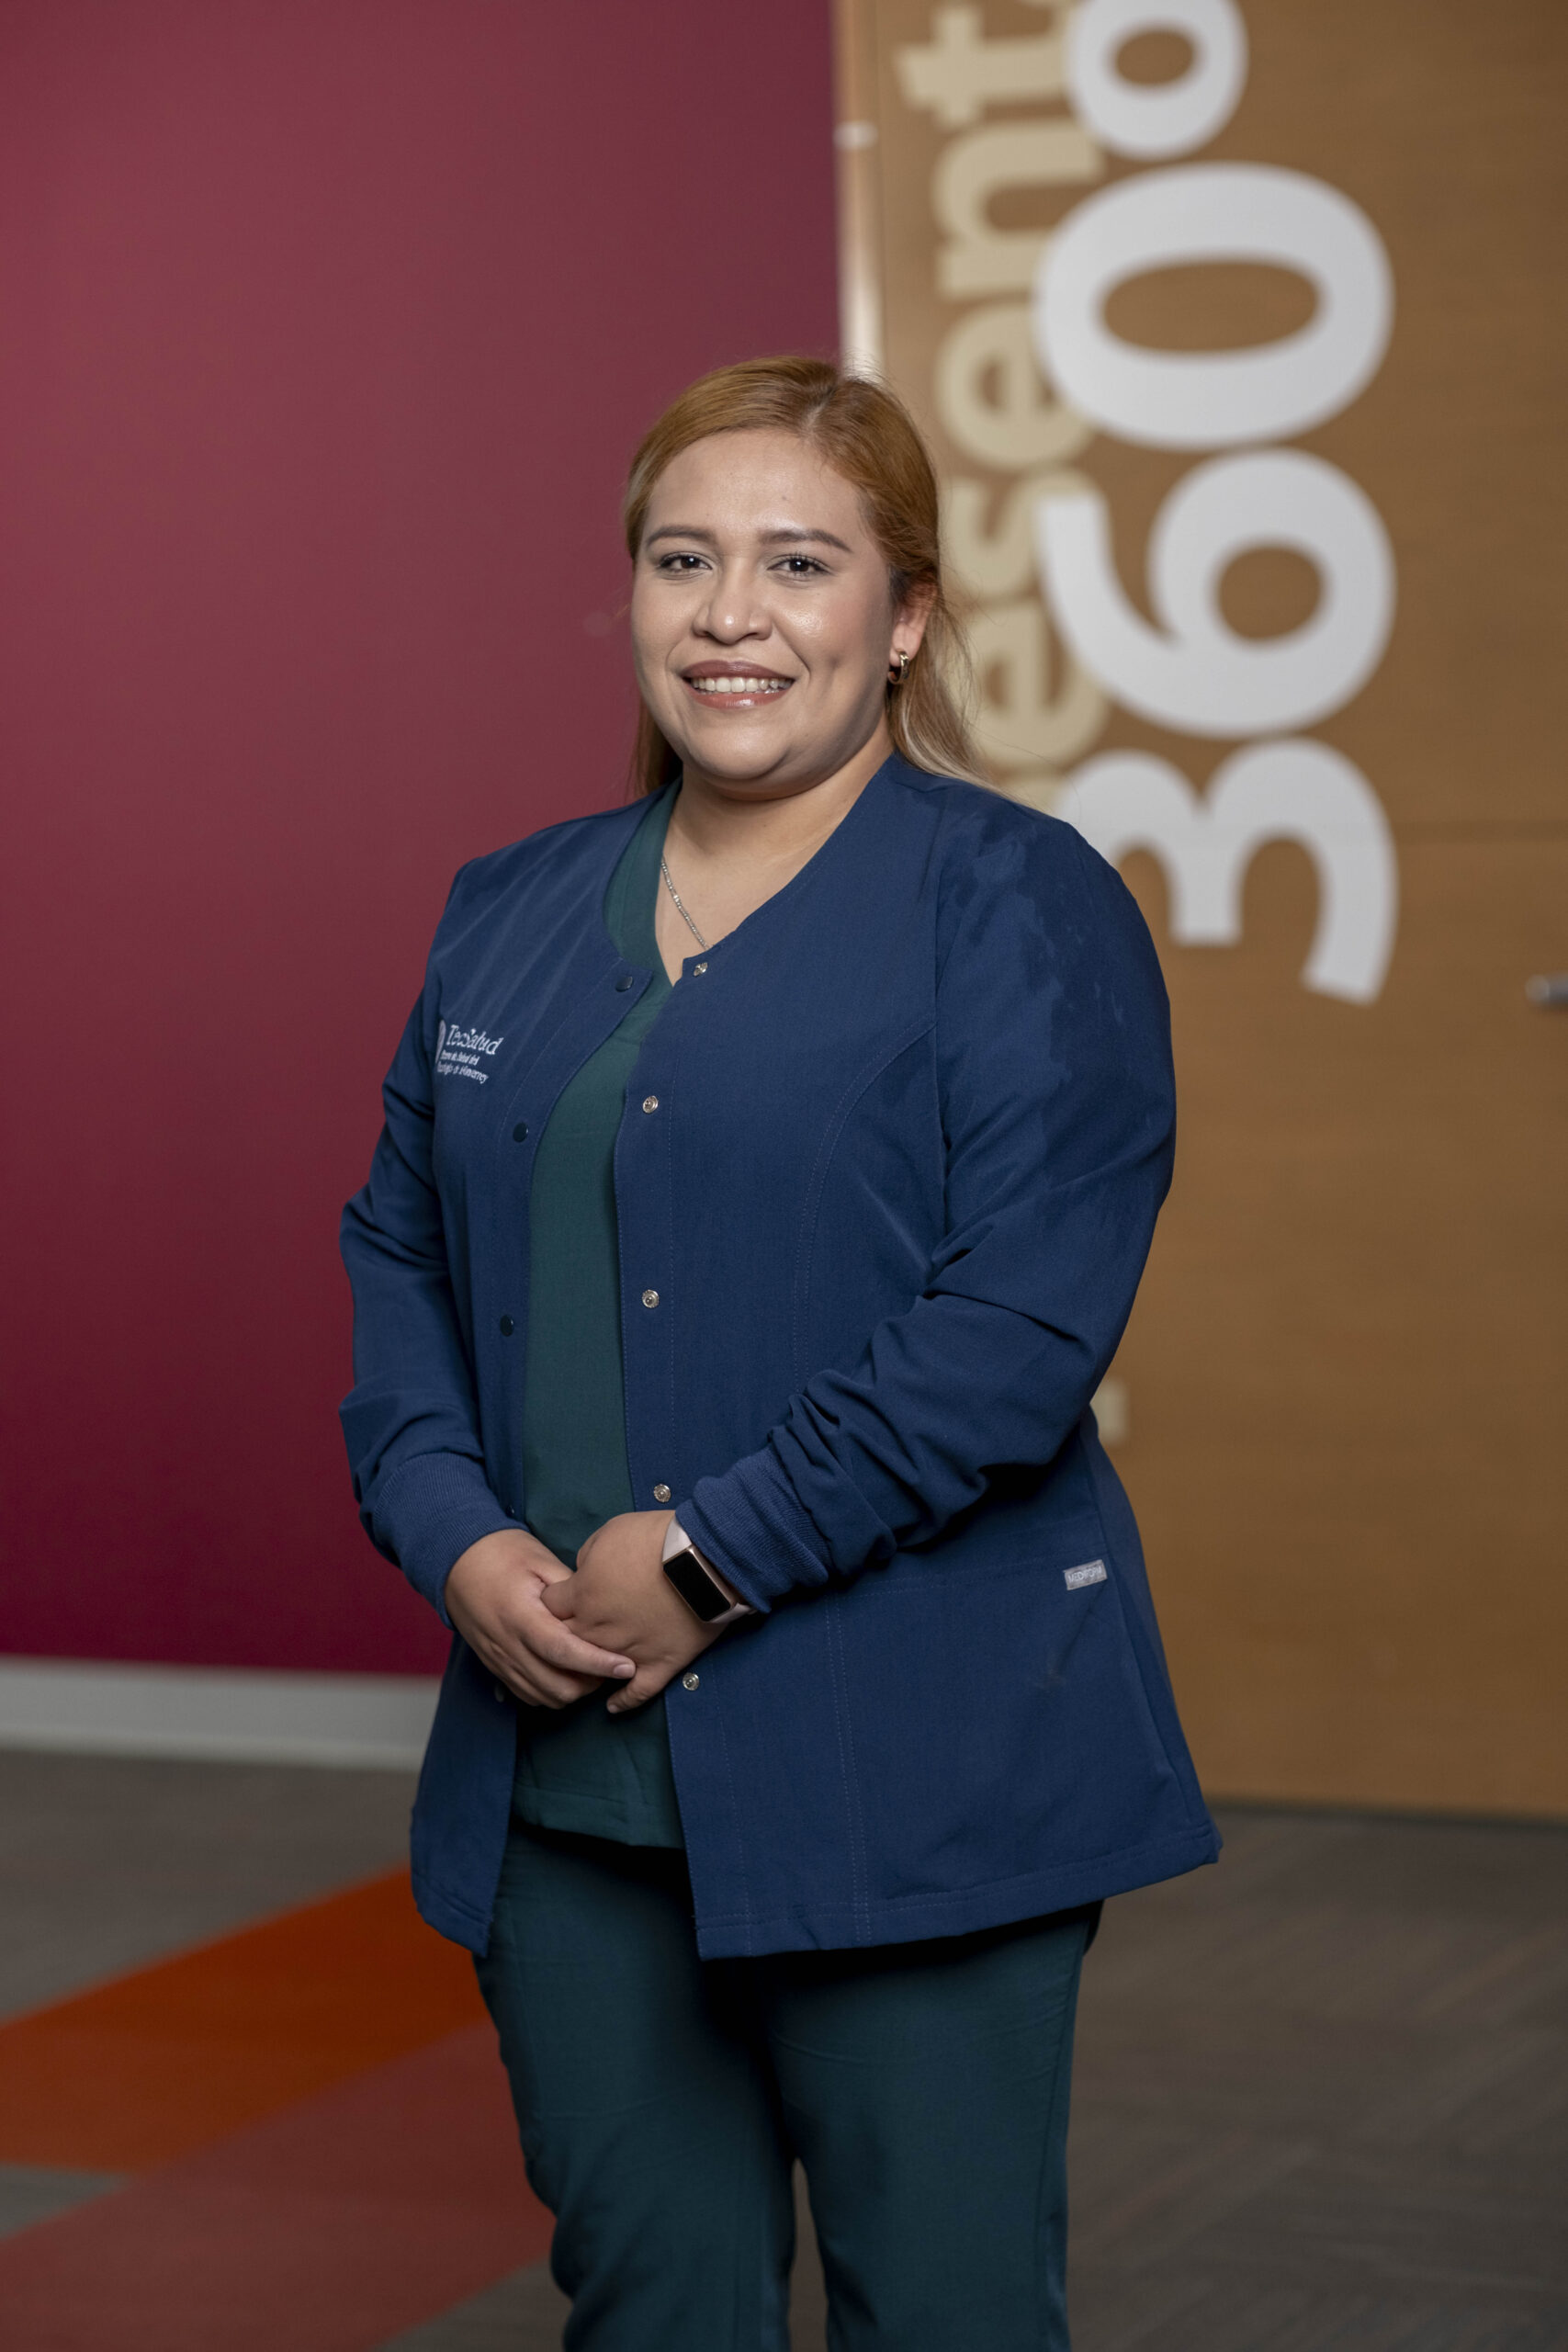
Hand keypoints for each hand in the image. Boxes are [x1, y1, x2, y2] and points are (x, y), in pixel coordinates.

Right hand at [445, 1528, 635, 1708]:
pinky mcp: (494, 1666)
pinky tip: (566, 1672)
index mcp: (521, 1616)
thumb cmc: (503, 1554)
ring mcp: (499, 1660)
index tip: (626, 1666)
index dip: (598, 1664)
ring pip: (543, 1697)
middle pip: (556, 1687)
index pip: (563, 1651)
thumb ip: (569, 1590)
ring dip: (572, 1690)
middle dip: (590, 1683)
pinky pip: (527, 1694)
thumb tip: (599, 1612)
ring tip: (591, 1669)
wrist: (457, 1561)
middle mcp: (508, 1645)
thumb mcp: (541, 1560)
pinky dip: (551, 1692)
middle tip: (611, 1664)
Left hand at [543, 1510, 724, 1713]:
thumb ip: (587, 1558)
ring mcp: (627, 1652)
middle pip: (565, 1642)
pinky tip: (613, 1706)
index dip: (553, 1600)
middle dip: (563, 1636)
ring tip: (587, 1665)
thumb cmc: (655, 1540)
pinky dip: (624, 1701)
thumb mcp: (609, 1533)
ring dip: (588, 1668)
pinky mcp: (659, 1665)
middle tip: (571, 1629)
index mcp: (582, 1596)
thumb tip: (584, 1575)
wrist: (703, 1561)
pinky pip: (636, 1692)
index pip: (548, 1607)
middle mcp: (597, 1630)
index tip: (562, 1596)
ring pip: (594, 1671)